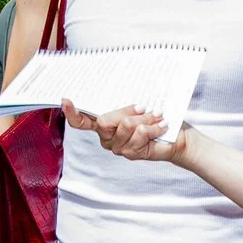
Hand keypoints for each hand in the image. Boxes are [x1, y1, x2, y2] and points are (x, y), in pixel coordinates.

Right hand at [68, 102, 188, 164]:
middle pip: (105, 121)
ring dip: (145, 118)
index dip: (73, 113)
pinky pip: (139, 135)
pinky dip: (153, 127)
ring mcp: (118, 147)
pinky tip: (160, 126)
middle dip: (128, 111)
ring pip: (125, 126)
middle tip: (147, 107)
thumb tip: (124, 89)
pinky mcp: (131, 153)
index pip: (82, 121)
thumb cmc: (156, 119)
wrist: (177, 137)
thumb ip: (127, 101)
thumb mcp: (139, 106)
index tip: (65, 100)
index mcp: (104, 123)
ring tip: (158, 117)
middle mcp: (106, 137)